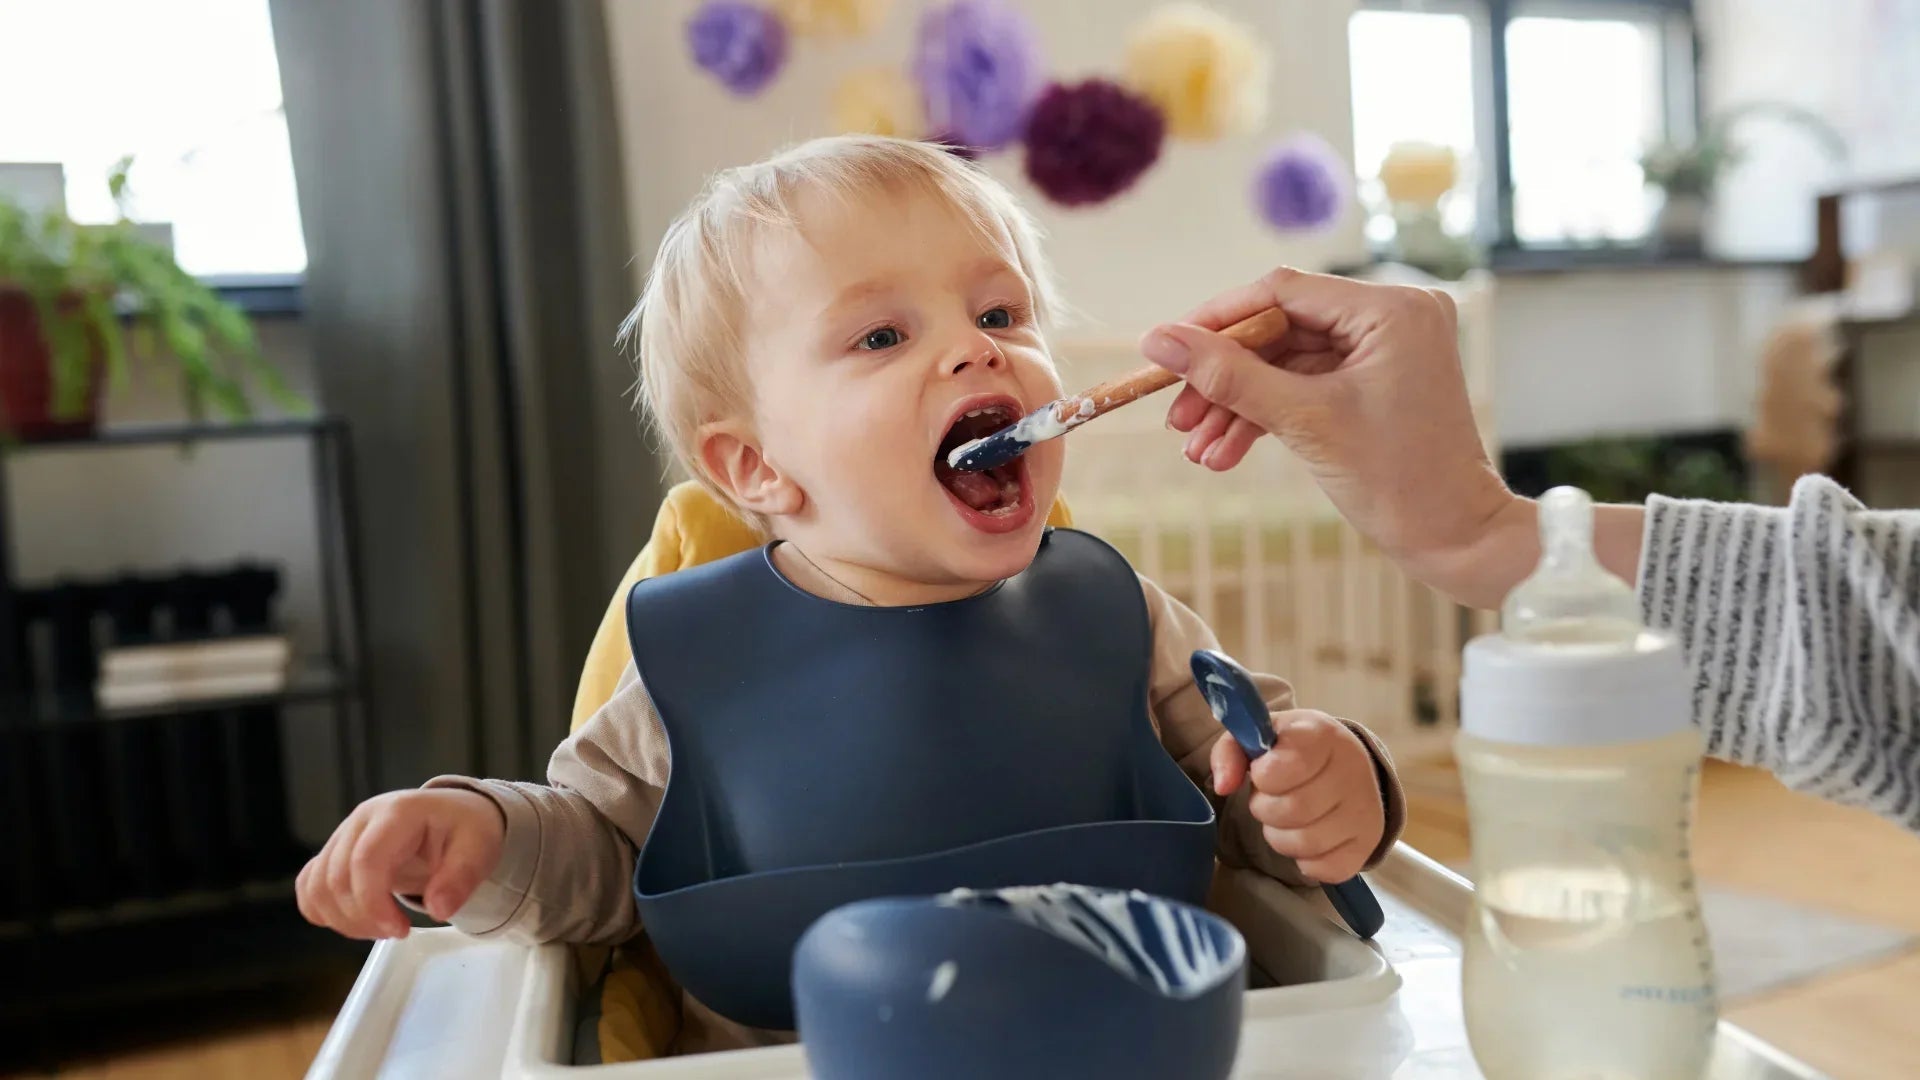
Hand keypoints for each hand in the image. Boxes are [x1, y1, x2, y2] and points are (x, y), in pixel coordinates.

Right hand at [296, 788, 504, 939]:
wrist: (452, 814)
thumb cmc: (464, 829)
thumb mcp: (479, 847)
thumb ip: (461, 877)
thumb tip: (438, 909)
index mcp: (397, 813)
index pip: (366, 860)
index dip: (373, 903)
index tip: (399, 930)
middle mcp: (361, 820)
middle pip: (336, 878)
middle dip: (362, 918)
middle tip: (398, 932)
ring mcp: (343, 836)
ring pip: (317, 886)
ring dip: (343, 920)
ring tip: (381, 927)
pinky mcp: (334, 853)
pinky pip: (309, 887)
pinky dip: (325, 912)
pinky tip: (358, 921)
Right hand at [1139, 268, 1525, 606]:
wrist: (1456, 539)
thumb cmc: (1400, 481)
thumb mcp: (1303, 422)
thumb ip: (1228, 375)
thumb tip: (1159, 340)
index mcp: (1390, 309)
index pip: (1280, 292)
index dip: (1217, 321)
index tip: (1168, 350)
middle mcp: (1392, 316)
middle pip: (1278, 330)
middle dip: (1224, 379)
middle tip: (1178, 415)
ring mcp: (1384, 349)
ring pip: (1284, 364)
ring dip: (1238, 405)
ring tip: (1197, 448)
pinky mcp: (1374, 381)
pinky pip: (1305, 386)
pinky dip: (1267, 416)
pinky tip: (1225, 451)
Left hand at [1210, 710, 1384, 883]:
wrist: (1346, 762)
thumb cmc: (1294, 748)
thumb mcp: (1261, 736)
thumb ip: (1231, 751)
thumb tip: (1223, 786)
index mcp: (1321, 735)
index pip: (1278, 770)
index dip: (1262, 777)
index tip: (1264, 771)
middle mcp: (1352, 771)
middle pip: (1291, 811)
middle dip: (1266, 809)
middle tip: (1272, 798)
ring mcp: (1364, 810)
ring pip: (1304, 844)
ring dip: (1281, 836)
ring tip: (1287, 817)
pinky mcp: (1368, 844)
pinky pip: (1324, 870)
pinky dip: (1305, 860)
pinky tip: (1308, 836)